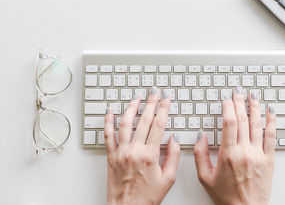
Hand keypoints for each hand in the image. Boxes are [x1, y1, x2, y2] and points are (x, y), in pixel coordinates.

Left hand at [105, 87, 180, 204]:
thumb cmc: (147, 197)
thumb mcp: (168, 179)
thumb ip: (174, 156)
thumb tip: (174, 138)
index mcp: (150, 155)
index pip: (159, 125)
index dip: (163, 109)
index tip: (166, 99)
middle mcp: (134, 151)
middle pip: (144, 120)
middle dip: (150, 103)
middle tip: (154, 92)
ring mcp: (121, 152)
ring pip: (125, 123)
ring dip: (131, 108)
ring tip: (137, 98)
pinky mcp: (110, 156)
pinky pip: (108, 135)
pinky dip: (108, 121)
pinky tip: (110, 111)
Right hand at [194, 87, 275, 204]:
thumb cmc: (226, 196)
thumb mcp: (205, 177)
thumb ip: (200, 154)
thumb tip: (201, 136)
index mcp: (228, 154)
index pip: (229, 123)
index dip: (228, 108)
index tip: (226, 100)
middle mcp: (245, 151)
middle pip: (243, 120)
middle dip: (240, 103)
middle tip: (238, 92)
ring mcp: (259, 154)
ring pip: (257, 125)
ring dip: (255, 108)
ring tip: (253, 96)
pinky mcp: (269, 159)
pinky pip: (271, 136)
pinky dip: (271, 122)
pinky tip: (271, 112)